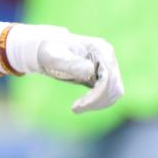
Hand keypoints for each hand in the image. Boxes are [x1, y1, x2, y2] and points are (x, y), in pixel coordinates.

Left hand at [6, 24, 124, 113]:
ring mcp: (107, 66)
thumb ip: (71, 63)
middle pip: (114, 86)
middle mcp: (107, 56)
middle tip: (76, 108)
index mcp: (100, 49)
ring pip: (114, 92)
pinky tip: (81, 104)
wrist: (43, 49)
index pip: (108, 78)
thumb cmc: (47, 50)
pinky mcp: (102, 75)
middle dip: (97, 101)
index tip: (77, 106)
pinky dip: (97, 102)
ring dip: (98, 103)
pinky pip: (108, 93)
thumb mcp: (55, 56)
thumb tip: (90, 71)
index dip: (97, 95)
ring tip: (77, 107)